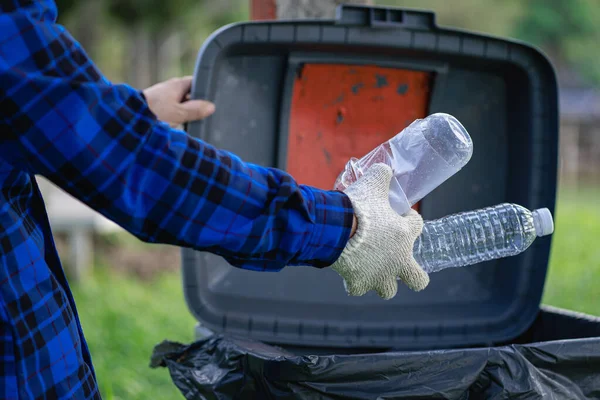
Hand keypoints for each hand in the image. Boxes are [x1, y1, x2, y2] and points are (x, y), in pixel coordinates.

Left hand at [143, 76, 214, 126]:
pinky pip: (172, 109)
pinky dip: (178, 115)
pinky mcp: (155, 107)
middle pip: (189, 94)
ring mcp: (162, 97)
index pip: (196, 82)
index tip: (215, 97)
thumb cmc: (154, 112)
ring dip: (187, 111)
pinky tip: (181, 125)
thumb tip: (211, 106)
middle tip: (209, 113)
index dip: (205, 88)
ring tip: (197, 121)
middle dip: (197, 102)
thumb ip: (195, 110)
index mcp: (177, 85)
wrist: (128, 117)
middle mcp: (169, 88)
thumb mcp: (179, 113)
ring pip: (180, 103)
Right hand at [331, 163, 428, 298]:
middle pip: (418, 280)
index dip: (410, 218)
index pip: (419, 225)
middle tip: (400, 262)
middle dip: (413, 274)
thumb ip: (382, 175)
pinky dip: (353, 282)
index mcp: (405, 235)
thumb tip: (385, 169)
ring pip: (388, 291)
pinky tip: (349, 272)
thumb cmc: (357, 207)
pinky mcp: (359, 282)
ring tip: (371, 269)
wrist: (335, 228)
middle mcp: (397, 260)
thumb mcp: (373, 182)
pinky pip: (357, 288)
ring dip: (382, 281)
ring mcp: (379, 275)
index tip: (399, 214)